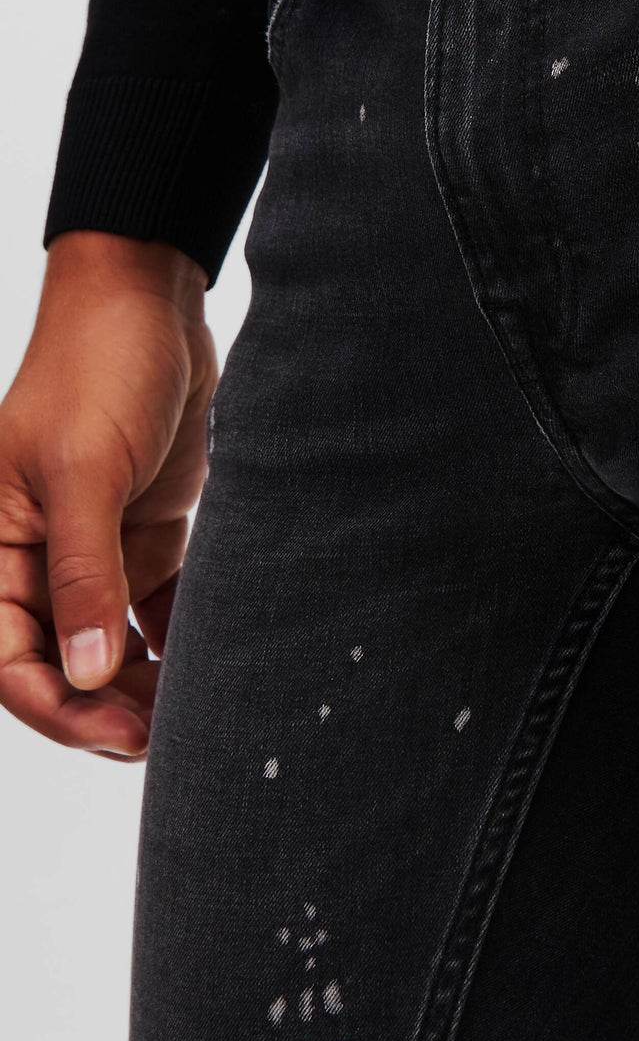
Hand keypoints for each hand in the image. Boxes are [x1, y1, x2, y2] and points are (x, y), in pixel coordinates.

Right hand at [0, 232, 214, 758]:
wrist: (152, 298)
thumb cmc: (97, 368)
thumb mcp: (84, 469)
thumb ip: (83, 571)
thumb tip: (78, 673)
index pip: (9, 658)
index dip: (56, 708)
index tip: (118, 736)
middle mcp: (36, 556)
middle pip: (62, 662)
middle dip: (106, 706)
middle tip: (168, 742)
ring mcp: (94, 546)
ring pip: (111, 643)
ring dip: (146, 682)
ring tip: (196, 716)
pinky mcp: (146, 531)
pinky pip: (158, 607)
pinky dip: (179, 639)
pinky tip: (215, 666)